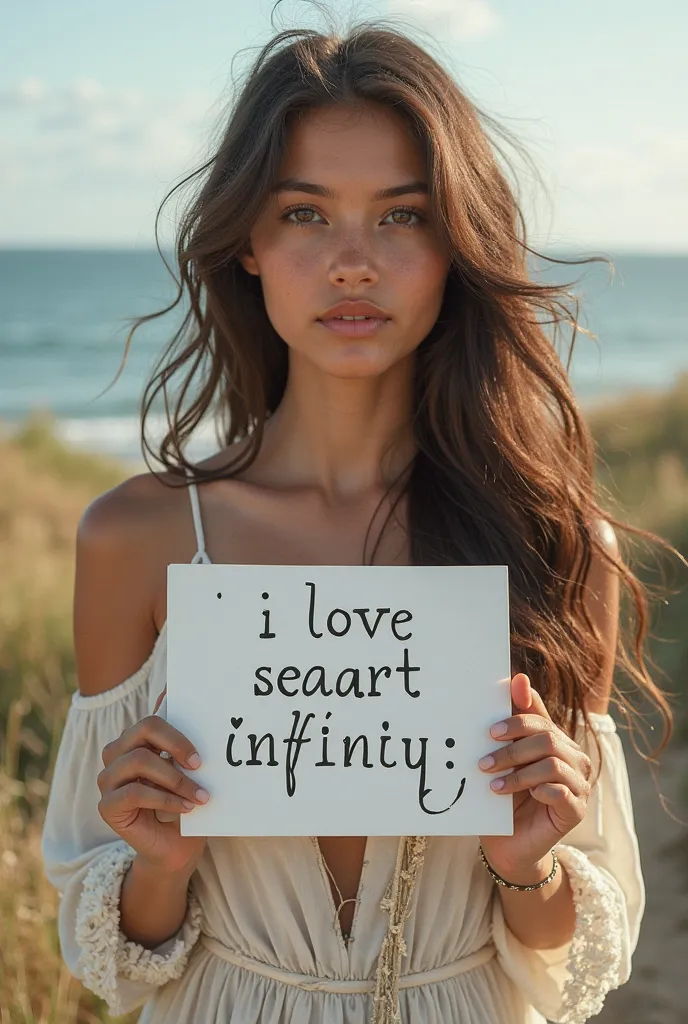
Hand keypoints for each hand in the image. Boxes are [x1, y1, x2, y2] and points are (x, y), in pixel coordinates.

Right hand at [98, 692, 208, 878]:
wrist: (175, 848)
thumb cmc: (183, 802)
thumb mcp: (187, 769)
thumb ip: (181, 739)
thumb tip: (176, 694)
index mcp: (135, 740)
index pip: (151, 720)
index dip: (176, 728)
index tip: (201, 748)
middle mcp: (116, 754)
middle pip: (143, 729)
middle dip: (176, 743)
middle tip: (200, 763)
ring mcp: (107, 779)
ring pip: (139, 760)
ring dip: (175, 778)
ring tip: (200, 794)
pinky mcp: (106, 805)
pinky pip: (136, 792)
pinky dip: (166, 799)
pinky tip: (187, 807)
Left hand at [478, 673, 591, 881]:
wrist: (507, 843)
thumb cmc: (505, 795)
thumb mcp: (505, 756)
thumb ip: (513, 720)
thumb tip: (518, 678)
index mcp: (556, 741)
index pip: (540, 720)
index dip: (517, 721)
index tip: (490, 731)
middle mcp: (573, 758)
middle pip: (547, 739)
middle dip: (512, 750)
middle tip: (484, 762)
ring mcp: (579, 785)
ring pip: (552, 764)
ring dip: (518, 773)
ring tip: (493, 785)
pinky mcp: (576, 810)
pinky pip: (562, 792)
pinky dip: (541, 791)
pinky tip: (525, 797)